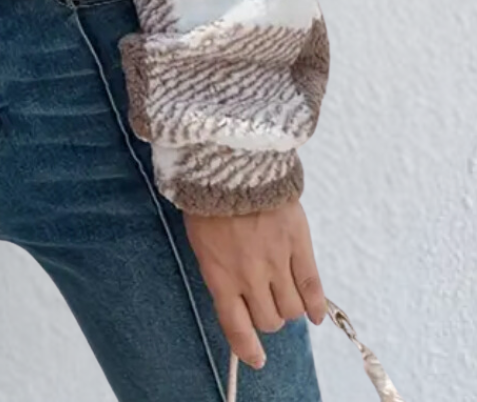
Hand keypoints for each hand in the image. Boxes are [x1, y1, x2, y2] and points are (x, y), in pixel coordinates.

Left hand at [181, 199, 327, 371]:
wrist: (229, 161)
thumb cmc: (208, 199)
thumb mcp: (202, 240)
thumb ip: (220, 271)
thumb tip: (237, 299)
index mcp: (219, 274)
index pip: (236, 328)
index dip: (248, 349)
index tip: (256, 358)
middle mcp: (249, 275)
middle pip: (269, 320)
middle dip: (268, 317)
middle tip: (266, 303)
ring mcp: (276, 261)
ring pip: (292, 309)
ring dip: (290, 309)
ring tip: (284, 295)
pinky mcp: (298, 244)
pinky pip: (312, 287)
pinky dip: (317, 305)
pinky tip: (316, 312)